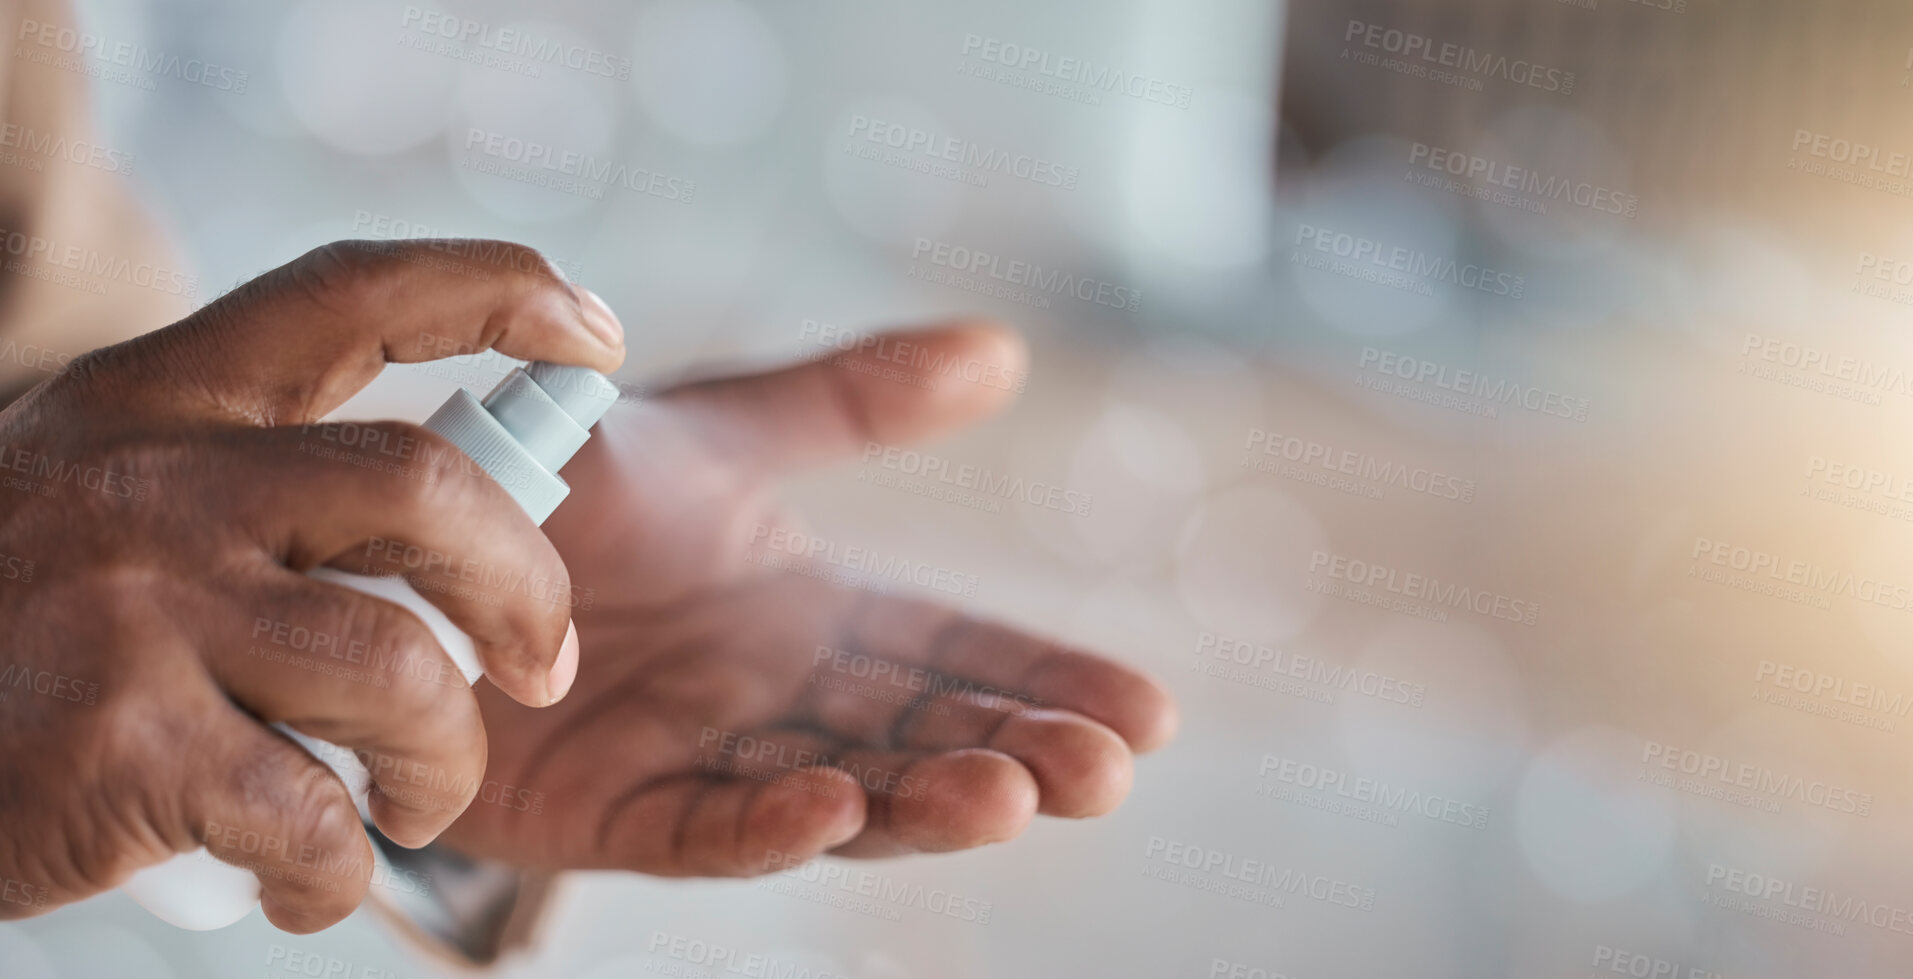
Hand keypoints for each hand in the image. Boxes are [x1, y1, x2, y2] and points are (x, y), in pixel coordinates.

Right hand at [0, 240, 621, 930]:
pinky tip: (312, 880)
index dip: (496, 293)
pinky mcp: (124, 748)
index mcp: (159, 401)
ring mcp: (137, 611)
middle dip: (526, 585)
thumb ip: (245, 477)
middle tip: (543, 664)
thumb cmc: (8, 630)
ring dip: (447, 761)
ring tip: (420, 799)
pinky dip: (343, 871)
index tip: (597, 330)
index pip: (353, 297)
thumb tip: (462, 516)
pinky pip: (317, 815)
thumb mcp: (100, 495)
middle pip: (426, 490)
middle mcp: (153, 482)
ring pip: (400, 671)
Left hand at [445, 322, 1177, 874]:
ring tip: (1010, 796)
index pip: (958, 654)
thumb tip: (1001, 349)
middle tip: (1103, 772)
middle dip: (1014, 755)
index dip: (1048, 680)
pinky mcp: (606, 812)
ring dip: (918, 801)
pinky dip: (763, 825)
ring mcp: (699, 761)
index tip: (1148, 711)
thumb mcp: (725, 433)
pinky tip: (833, 808)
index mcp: (818, 620)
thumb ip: (850, 402)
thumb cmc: (579, 497)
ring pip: (833, 792)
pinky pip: (692, 827)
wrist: (410, 541)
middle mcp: (776, 700)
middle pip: (918, 736)